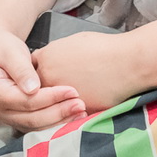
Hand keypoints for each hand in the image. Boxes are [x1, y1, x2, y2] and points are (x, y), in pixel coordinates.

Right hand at [0, 23, 85, 130]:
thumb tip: (33, 88)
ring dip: (59, 121)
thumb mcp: (11, 52)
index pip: (27, 101)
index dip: (51, 98)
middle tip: (80, 105)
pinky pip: (36, 125)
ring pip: (35, 126)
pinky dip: (54, 122)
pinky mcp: (16, 118)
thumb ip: (21, 70)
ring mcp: (6, 117)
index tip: (72, 91)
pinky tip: (71, 116)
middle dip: (58, 113)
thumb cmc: (2, 48)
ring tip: (80, 112)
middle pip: (32, 118)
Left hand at [31, 30, 145, 119]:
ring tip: (61, 104)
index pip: (30, 70)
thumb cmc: (105, 49)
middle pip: (35, 89)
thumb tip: (55, 58)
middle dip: (41, 90)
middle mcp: (48, 77)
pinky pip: (63, 115)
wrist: (126, 63)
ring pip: (48, 105)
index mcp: (47, 58)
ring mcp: (59, 96)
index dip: (36, 74)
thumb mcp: (75, 41)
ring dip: (52, 105)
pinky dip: (66, 114)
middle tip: (47, 92)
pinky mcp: (72, 110)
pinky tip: (74, 110)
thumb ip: (58, 52)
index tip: (41, 77)